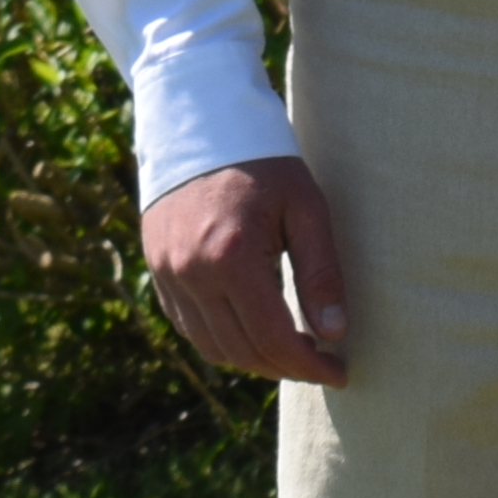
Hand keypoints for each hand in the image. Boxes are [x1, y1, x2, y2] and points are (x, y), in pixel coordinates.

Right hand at [148, 158, 351, 383]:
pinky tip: (254, 333)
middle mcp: (191, 275)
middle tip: (323, 365)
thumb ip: (321, 273)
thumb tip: (335, 334)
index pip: (272, 338)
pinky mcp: (157, 271)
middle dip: (286, 367)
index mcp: (231, 259)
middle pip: (241, 351)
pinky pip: (189, 327)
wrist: (199, 125)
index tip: (340, 372)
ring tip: (293, 353)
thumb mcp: (307, 209)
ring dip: (254, 360)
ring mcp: (168, 275)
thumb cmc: (265, 163)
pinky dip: (223, 341)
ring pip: (212, 347)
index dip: (309, 365)